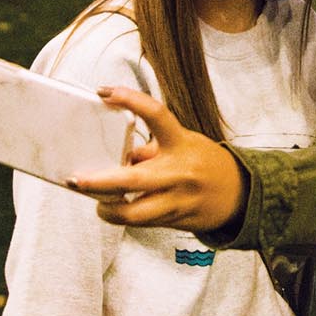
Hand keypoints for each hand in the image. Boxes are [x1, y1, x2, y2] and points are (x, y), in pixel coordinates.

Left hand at [68, 87, 248, 231]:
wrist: (239, 196)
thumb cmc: (203, 164)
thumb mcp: (182, 145)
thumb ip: (151, 149)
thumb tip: (117, 156)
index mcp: (181, 143)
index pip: (156, 114)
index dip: (130, 99)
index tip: (104, 92)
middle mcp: (179, 172)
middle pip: (133, 179)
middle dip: (99, 182)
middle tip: (76, 180)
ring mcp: (177, 200)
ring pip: (133, 213)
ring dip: (108, 209)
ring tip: (98, 204)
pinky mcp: (174, 220)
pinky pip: (142, 223)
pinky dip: (124, 216)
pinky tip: (117, 210)